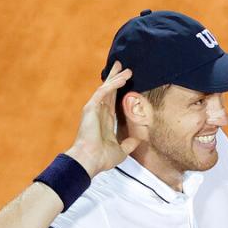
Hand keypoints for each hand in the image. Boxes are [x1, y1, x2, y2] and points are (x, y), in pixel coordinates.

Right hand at [64, 61, 139, 176]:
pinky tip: (122, 79)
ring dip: (116, 78)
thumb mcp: (121, 151)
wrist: (91, 160)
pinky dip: (112, 85)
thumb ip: (128, 144)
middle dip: (115, 78)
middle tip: (122, 66)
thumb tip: (137, 140)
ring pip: (106, 89)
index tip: (124, 80)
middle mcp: (99, 113)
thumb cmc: (102, 158)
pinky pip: (103, 92)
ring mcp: (94, 110)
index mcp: (105, 121)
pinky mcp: (91, 108)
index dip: (118, 90)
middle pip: (108, 91)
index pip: (112, 101)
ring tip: (126, 69)